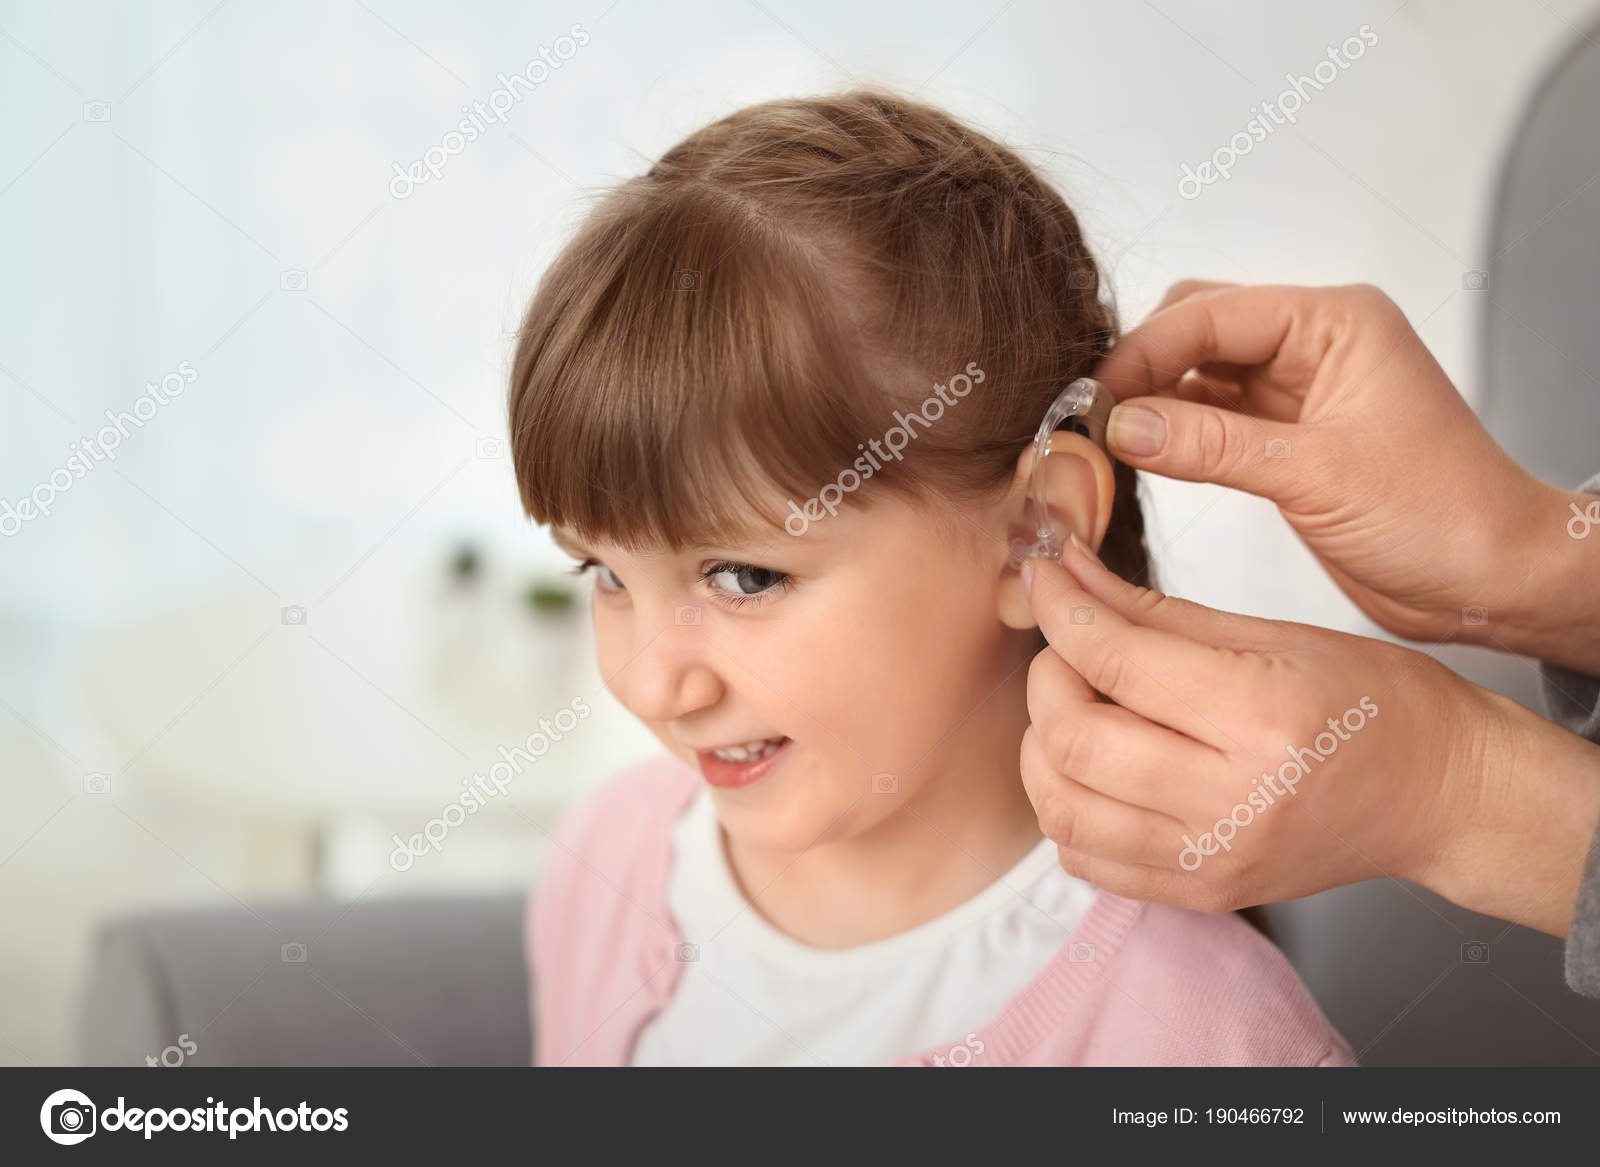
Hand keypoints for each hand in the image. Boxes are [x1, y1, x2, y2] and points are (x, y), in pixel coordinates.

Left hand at [1018, 538, 1599, 934]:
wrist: (1442, 795)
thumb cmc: (1375, 704)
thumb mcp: (1275, 632)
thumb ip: (1155, 609)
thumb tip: (1068, 573)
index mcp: (1264, 718)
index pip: (1118, 661)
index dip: (1062, 612)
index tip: (1045, 580)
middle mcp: (1236, 801)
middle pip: (1074, 741)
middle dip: (1047, 678)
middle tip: (1067, 649)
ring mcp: (1216, 859)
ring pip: (1063, 808)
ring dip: (1043, 748)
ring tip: (1075, 708)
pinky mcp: (1203, 893)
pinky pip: (1086, 859)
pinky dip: (1067, 807)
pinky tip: (1095, 769)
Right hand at [1093, 282, 1599, 673]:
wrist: (1491, 580)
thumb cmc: (1443, 516)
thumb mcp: (1315, 475)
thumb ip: (1211, 444)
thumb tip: (1123, 424)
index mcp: (1334, 324)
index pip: (1211, 314)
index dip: (1143, 351)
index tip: (1092, 400)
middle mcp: (1312, 347)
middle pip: (1195, 329)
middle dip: (1139, 366)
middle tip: (1090, 419)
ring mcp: (1295, 394)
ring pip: (1196, 375)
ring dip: (1149, 403)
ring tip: (1101, 442)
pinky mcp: (1283, 441)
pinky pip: (1208, 422)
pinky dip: (1169, 437)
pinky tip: (1137, 459)